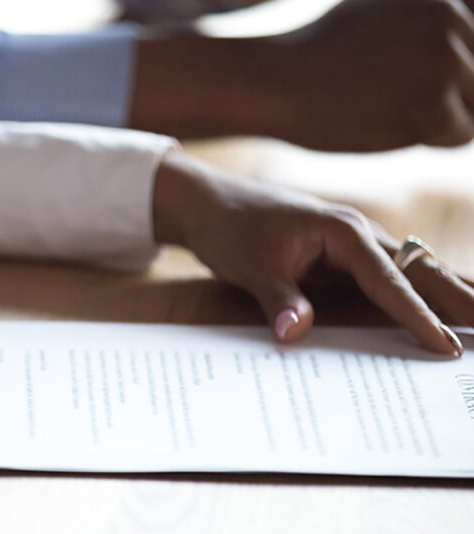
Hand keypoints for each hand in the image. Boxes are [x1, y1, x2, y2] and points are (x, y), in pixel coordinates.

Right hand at [132, 0, 473, 150]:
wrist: (276, 82)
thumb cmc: (318, 53)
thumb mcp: (380, 13)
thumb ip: (427, 21)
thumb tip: (461, 49)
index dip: (450, 66)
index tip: (408, 78)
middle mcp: (451, 20)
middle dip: (447, 90)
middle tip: (392, 93)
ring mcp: (446, 62)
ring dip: (439, 114)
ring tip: (388, 105)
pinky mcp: (435, 105)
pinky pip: (461, 135)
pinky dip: (430, 138)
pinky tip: (389, 122)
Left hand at [154, 151, 471, 354]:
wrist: (208, 202)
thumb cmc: (230, 228)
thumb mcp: (249, 265)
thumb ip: (278, 298)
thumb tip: (297, 332)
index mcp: (343, 232)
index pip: (390, 282)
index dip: (418, 316)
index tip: (445, 346)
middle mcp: (360, 232)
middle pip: (423, 269)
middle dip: (464, 298)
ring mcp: (357, 241)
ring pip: (417, 269)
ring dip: (454, 291)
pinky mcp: (346, 253)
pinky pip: (396, 273)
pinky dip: (425, 288)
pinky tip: (449, 300)